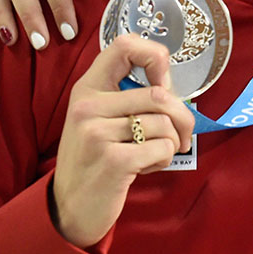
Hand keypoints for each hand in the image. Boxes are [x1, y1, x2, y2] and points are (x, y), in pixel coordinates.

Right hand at [51, 35, 194, 247]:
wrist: (70, 208)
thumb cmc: (96, 160)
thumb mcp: (100, 119)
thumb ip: (128, 97)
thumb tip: (172, 86)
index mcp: (87, 88)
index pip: (125, 45)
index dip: (155, 57)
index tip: (163, 84)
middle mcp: (88, 106)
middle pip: (160, 95)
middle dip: (182, 117)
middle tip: (179, 134)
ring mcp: (98, 134)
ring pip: (164, 123)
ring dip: (171, 143)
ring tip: (152, 154)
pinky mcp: (114, 161)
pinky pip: (163, 148)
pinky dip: (164, 159)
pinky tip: (146, 167)